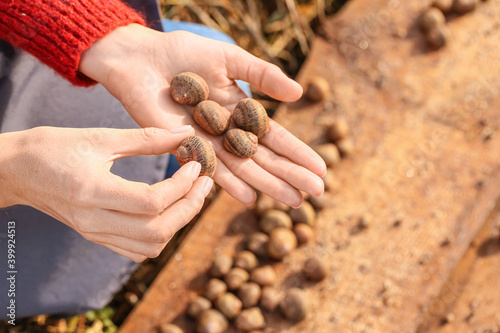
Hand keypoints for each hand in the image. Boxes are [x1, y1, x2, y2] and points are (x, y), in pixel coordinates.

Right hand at [0, 126, 212, 261]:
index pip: (152, 202)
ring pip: (151, 245)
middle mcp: (94, 221)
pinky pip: (137, 250)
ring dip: (179, 222)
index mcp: (92, 192)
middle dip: (190, 206)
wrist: (14, 170)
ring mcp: (94, 233)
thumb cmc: (51, 147)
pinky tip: (170, 210)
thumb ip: (145, 138)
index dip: (182, 186)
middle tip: (205, 182)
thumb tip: (185, 134)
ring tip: (192, 194)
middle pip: (157, 230)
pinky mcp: (96, 236)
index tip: (196, 165)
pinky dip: (161, 235)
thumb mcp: (98, 136)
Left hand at [79, 24, 325, 206]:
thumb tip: (299, 93)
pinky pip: (209, 169)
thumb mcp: (230, 58)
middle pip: (264, 158)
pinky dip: (228, 184)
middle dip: (291, 175)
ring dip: (268, 184)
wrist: (140, 57)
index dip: (297, 153)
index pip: (275, 137)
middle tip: (317, 193)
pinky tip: (249, 197)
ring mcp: (206, 142)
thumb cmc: (182, 53)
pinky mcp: (182, 148)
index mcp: (240, 111)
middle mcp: (226, 132)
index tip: (320, 169)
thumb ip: (262, 75)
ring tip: (293, 201)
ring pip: (242, 168)